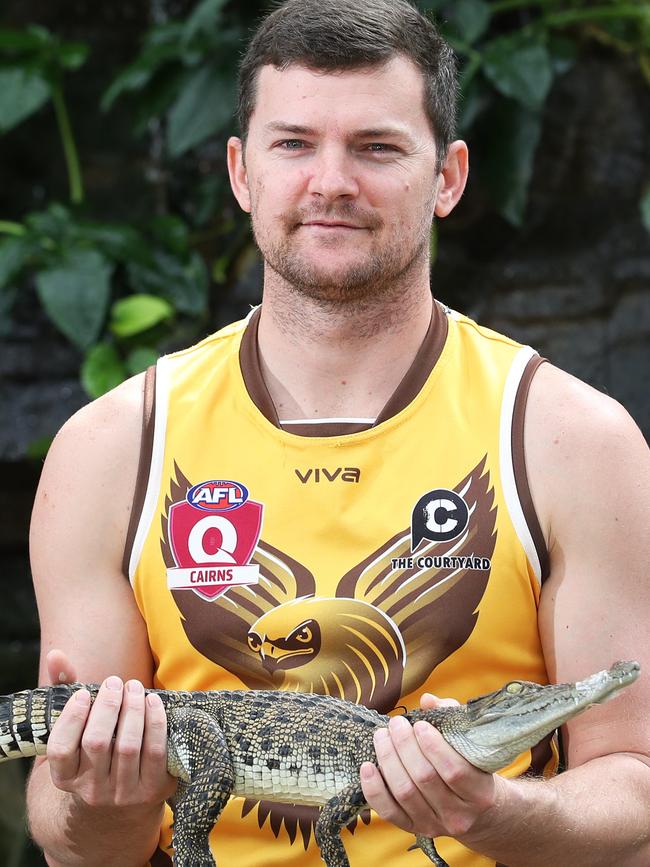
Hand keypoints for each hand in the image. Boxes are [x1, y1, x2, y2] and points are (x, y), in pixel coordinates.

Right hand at [44, 650, 175, 808]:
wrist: (121, 801)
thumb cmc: (94, 749)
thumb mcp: (74, 728)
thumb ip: (62, 690)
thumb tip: (56, 655)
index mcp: (65, 777)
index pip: (60, 749)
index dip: (72, 718)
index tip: (83, 693)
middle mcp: (91, 791)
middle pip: (97, 743)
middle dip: (109, 706)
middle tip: (116, 682)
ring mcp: (122, 794)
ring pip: (128, 746)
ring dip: (134, 710)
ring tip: (134, 687)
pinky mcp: (152, 791)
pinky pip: (156, 752)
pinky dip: (156, 722)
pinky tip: (154, 701)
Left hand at [360, 693, 503, 842]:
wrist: (479, 812)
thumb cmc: (472, 767)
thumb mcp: (470, 744)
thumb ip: (451, 717)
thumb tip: (427, 700)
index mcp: (479, 793)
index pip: (455, 771)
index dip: (433, 746)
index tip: (419, 724)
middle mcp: (458, 815)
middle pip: (425, 778)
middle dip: (405, 746)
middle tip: (396, 724)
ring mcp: (435, 825)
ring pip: (405, 793)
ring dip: (388, 760)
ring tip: (382, 736)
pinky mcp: (414, 829)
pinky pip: (389, 811)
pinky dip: (374, 789)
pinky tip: (367, 766)